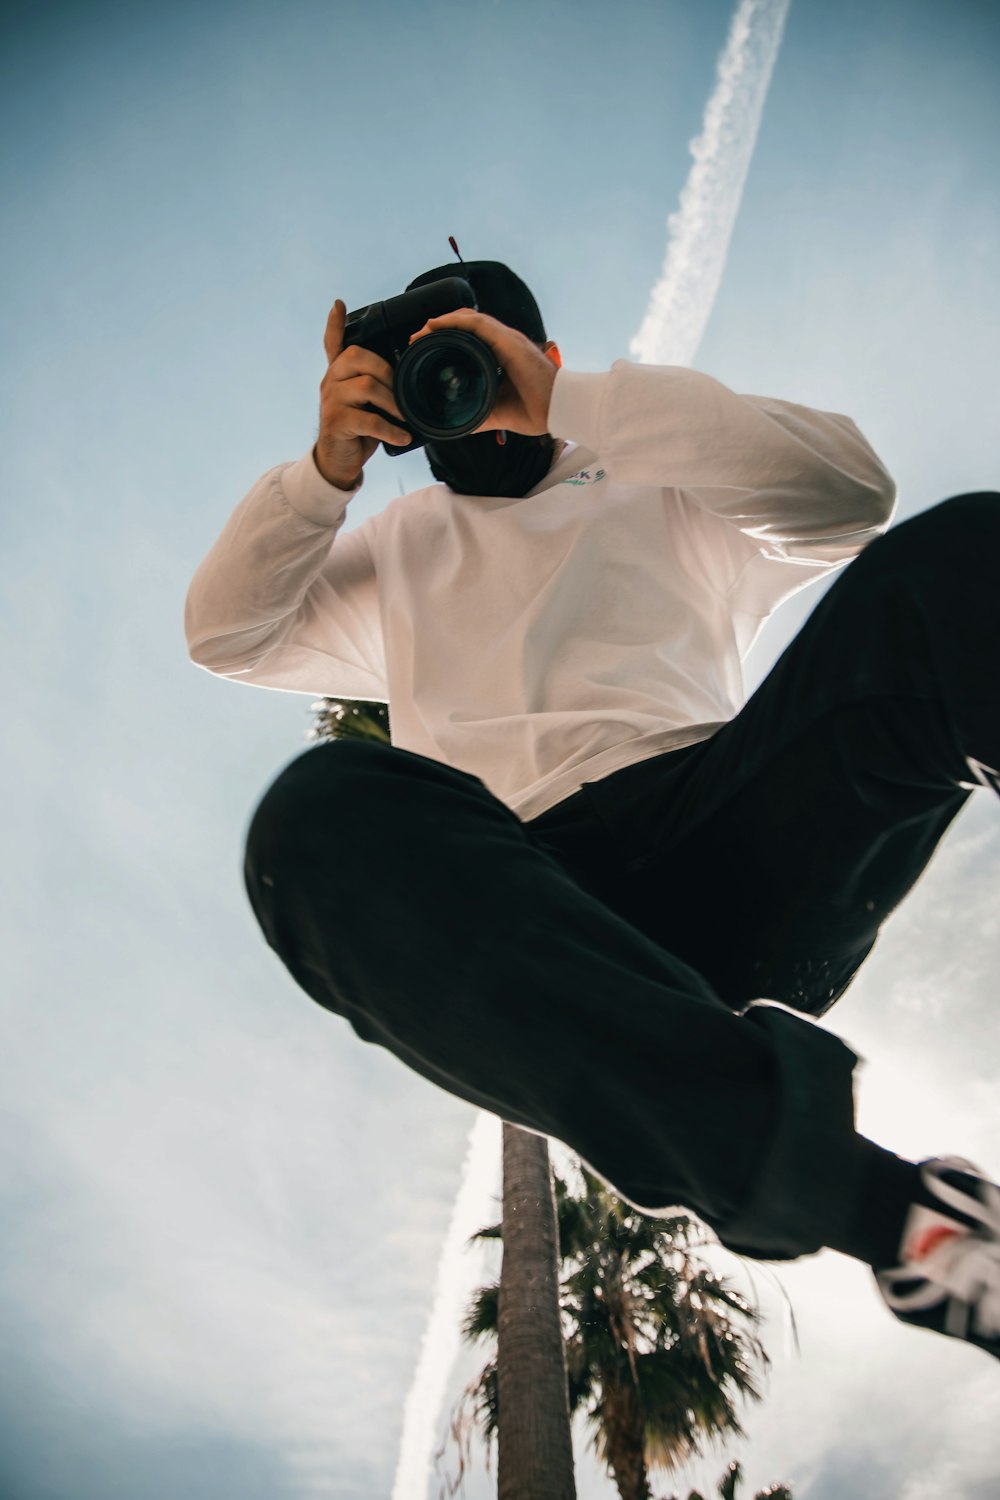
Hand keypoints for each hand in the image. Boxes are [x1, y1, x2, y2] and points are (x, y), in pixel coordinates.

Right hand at [315, 300, 413, 487]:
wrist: (338, 461)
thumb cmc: (357, 429)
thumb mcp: (364, 402)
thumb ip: (374, 384)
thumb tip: (406, 376)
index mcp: (338, 373)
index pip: (333, 343)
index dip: (335, 324)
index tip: (339, 304)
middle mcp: (330, 381)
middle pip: (358, 357)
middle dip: (387, 371)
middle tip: (403, 391)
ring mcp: (331, 401)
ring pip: (367, 387)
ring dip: (393, 402)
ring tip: (405, 417)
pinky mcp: (336, 422)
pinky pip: (369, 420)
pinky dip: (391, 429)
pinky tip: (403, 436)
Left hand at [408, 309, 558, 436]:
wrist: (561, 410)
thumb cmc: (539, 410)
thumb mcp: (498, 412)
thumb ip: (479, 414)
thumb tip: (458, 424)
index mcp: (502, 356)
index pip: (471, 337)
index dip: (447, 338)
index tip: (425, 348)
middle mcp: (504, 343)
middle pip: (466, 324)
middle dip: (439, 328)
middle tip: (417, 339)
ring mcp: (507, 340)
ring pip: (468, 319)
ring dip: (442, 322)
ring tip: (422, 332)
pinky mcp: (508, 342)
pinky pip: (477, 324)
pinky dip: (454, 322)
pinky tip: (436, 325)